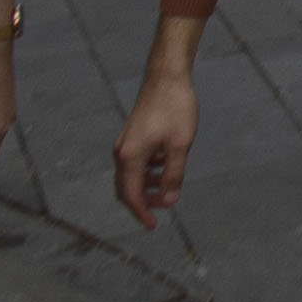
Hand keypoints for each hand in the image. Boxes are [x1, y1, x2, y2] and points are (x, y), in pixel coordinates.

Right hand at [114, 68, 198, 230]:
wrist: (167, 76)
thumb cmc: (175, 108)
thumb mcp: (179, 145)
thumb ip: (173, 175)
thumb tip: (170, 200)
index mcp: (130, 156)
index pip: (131, 195)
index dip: (141, 212)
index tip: (153, 225)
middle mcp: (122, 151)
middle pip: (127, 187)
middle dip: (144, 200)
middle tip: (165, 206)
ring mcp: (126, 142)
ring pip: (132, 174)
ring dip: (148, 184)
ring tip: (169, 186)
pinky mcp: (132, 135)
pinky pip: (136, 161)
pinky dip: (148, 170)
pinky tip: (165, 165)